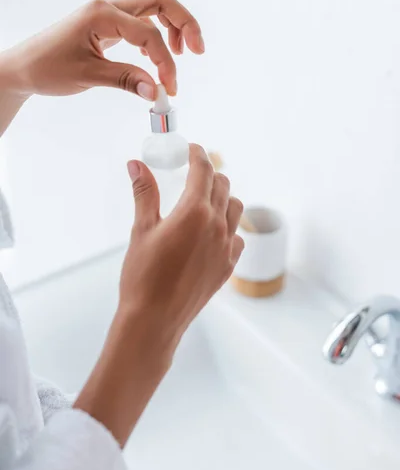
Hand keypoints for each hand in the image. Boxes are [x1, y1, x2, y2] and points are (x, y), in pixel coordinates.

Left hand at [0, 0, 203, 101]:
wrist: (24, 67)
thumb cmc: (48, 68)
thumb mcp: (88, 76)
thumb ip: (126, 80)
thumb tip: (157, 93)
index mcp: (102, 14)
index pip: (149, 33)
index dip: (165, 62)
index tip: (168, 89)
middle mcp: (108, 7)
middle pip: (161, 1)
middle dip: (184, 23)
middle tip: (197, 51)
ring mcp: (109, 13)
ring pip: (154, 7)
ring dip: (174, 27)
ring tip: (182, 54)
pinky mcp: (108, 24)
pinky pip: (142, 21)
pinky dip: (157, 34)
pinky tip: (157, 56)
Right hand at [74, 145, 243, 445]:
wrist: (154, 320)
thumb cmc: (143, 276)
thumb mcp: (141, 230)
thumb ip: (144, 193)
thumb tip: (137, 165)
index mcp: (194, 212)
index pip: (204, 171)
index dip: (198, 155)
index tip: (193, 149)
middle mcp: (217, 226)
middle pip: (222, 186)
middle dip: (209, 174)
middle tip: (194, 173)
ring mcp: (226, 247)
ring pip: (235, 209)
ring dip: (222, 198)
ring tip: (204, 201)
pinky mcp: (228, 266)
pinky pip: (236, 236)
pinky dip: (227, 226)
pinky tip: (211, 232)